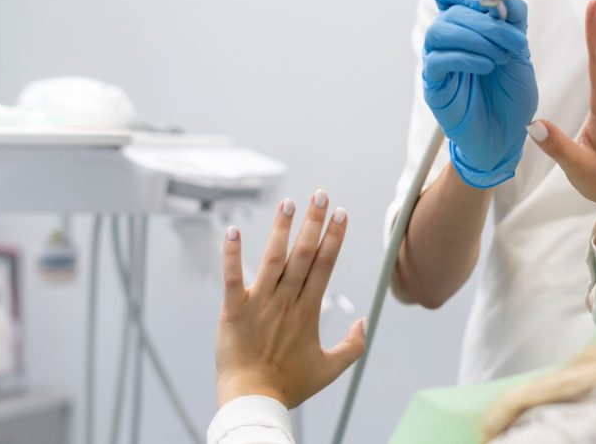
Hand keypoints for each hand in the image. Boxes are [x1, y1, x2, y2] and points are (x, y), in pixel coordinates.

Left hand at [215, 191, 365, 408]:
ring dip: (281, 229)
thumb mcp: (329, 369)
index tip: (341, 213)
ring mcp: (260, 303)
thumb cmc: (289, 386)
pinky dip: (231, 255)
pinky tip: (231, 231)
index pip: (325, 265)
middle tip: (321, 195)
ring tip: (289, 203)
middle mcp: (286, 300)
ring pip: (273, 259)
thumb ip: (352, 346)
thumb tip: (365, 322)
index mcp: (308, 310)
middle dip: (314, 222)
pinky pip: (231, 278)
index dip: (334, 237)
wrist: (254, 401)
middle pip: (304, 254)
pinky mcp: (233, 310)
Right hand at [423, 0, 538, 187]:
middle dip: (486, 23)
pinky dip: (465, 58)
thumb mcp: (519, 49)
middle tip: (513, 43)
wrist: (510, 132)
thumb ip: (512, 18)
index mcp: (465, 24)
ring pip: (440, 31)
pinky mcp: (434, 84)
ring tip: (500, 57)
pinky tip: (486, 66)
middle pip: (450, 10)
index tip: (490, 1)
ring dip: (476, 38)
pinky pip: (437, 61)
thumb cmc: (511, 92)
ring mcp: (438, 60)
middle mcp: (448, 38)